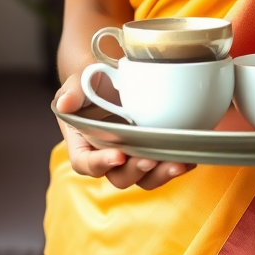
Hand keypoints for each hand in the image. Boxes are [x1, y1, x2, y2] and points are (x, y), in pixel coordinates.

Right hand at [54, 73, 194, 190]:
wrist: (114, 77)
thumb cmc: (92, 82)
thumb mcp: (78, 82)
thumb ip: (71, 92)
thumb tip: (65, 104)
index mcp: (83, 145)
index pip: (86, 163)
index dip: (100, 163)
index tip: (118, 155)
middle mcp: (107, 156)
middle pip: (119, 177)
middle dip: (136, 171)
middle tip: (150, 159)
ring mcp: (132, 155)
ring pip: (144, 178)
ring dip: (160, 174)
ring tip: (177, 163)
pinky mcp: (152, 149)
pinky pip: (163, 165)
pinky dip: (177, 164)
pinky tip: (190, 159)